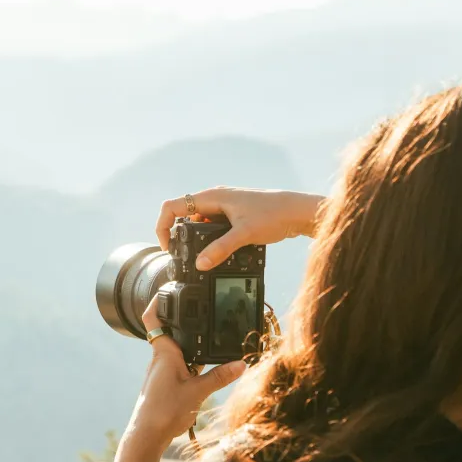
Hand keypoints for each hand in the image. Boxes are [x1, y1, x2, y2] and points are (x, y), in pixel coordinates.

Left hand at [125, 298, 246, 451]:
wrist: (147, 436)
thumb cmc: (164, 411)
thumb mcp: (198, 392)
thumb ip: (219, 377)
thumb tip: (241, 363)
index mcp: (164, 353)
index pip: (154, 318)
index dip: (158, 301)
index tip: (167, 289)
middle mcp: (159, 359)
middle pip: (169, 332)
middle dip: (184, 322)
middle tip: (201, 312)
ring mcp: (160, 372)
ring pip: (175, 351)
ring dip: (189, 345)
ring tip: (209, 341)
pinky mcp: (163, 385)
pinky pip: (177, 366)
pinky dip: (189, 362)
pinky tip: (202, 371)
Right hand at [155, 187, 324, 270]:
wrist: (297, 211)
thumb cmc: (273, 215)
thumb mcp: (244, 235)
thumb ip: (220, 249)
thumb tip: (199, 265)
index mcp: (211, 196)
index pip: (172, 206)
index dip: (163, 226)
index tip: (169, 247)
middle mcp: (214, 198)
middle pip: (182, 215)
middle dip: (179, 235)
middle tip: (184, 256)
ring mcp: (223, 205)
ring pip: (198, 222)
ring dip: (196, 238)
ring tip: (205, 255)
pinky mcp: (232, 214)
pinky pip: (212, 225)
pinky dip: (210, 238)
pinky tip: (221, 250)